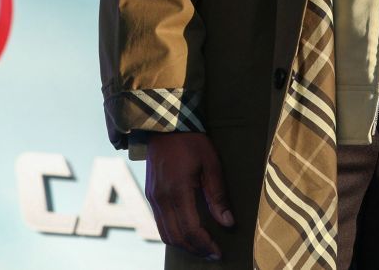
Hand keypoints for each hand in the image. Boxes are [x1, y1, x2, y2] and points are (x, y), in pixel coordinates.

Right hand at [143, 131, 234, 260]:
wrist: (165, 125)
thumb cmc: (192, 141)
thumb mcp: (211, 163)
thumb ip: (218, 195)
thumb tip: (228, 222)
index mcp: (177, 191)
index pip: (190, 229)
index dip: (205, 244)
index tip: (218, 252)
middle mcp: (160, 199)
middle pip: (176, 237)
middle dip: (195, 249)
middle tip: (212, 253)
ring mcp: (152, 198)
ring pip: (165, 234)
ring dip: (183, 245)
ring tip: (202, 247)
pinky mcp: (150, 195)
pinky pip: (160, 223)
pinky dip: (173, 234)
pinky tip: (187, 233)